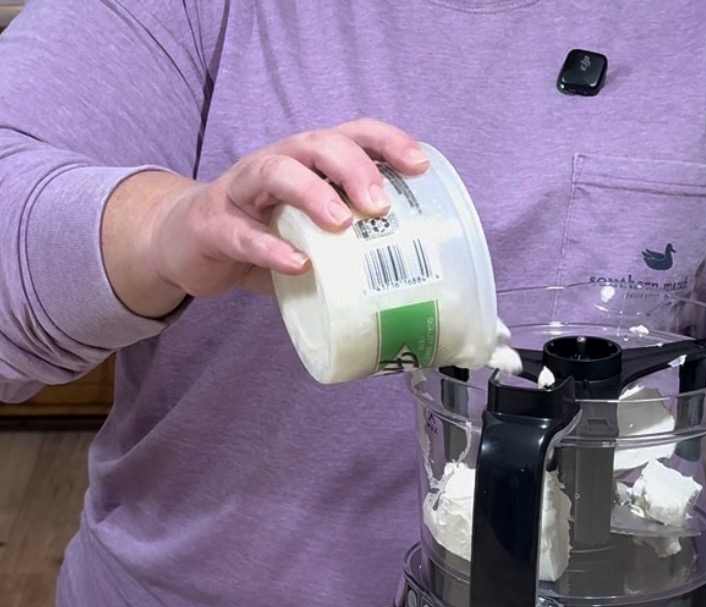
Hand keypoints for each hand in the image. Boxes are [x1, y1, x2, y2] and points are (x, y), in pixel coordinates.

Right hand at [102, 118, 429, 316]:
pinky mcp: (212, 225)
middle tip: (378, 204)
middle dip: (353, 167)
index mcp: (307, 162)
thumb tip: (409, 272)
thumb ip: (350, 242)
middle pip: (316, 145)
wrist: (187, 245)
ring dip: (311, 192)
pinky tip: (296, 264)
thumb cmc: (262, 234)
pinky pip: (240, 233)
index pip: (350, 135)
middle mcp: (276, 164)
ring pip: (275, 171)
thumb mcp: (311, 231)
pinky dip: (269, 248)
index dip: (386, 142)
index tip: (418, 164)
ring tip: (340, 222)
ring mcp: (241, 191)